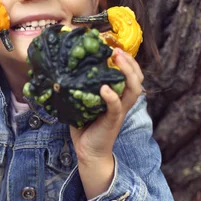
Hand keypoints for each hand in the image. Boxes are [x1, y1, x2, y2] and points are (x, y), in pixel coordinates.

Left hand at [69, 49, 143, 197]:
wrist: (88, 153)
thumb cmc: (85, 128)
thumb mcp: (83, 104)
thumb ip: (79, 89)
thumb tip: (62, 71)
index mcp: (118, 97)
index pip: (131, 75)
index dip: (128, 61)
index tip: (115, 47)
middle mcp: (122, 102)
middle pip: (138, 79)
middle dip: (131, 62)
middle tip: (117, 50)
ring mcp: (119, 111)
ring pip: (134, 90)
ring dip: (127, 73)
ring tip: (117, 60)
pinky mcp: (112, 121)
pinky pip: (116, 106)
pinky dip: (112, 96)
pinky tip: (105, 89)